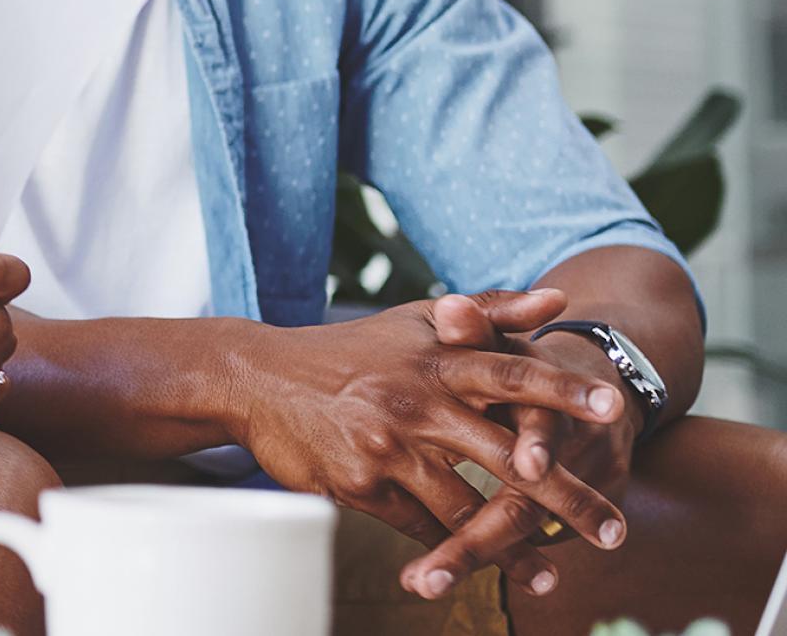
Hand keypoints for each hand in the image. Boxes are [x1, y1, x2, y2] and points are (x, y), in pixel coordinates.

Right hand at [228, 289, 629, 598]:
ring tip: (554, 573)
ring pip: (468, 508)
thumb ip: (490, 311)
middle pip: (507, 458)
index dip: (562, 390)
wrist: (258, 378)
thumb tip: (559, 300)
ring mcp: (389, 448)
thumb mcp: (415, 321)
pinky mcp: (362, 486)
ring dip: (515, 547)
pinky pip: (421, 527)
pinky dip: (454, 550)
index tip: (615, 406)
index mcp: (437, 360)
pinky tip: (483, 568)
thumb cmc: (350, 351)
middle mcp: (417, 403)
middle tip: (615, 530)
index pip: (511, 372)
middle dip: (567, 498)